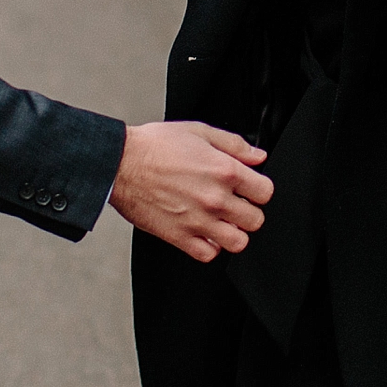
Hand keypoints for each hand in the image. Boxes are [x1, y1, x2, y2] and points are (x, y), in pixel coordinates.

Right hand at [107, 122, 273, 262]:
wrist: (121, 164)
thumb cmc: (155, 146)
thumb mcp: (199, 131)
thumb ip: (234, 144)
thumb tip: (258, 156)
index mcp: (224, 170)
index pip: (265, 192)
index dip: (259, 189)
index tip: (250, 188)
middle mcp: (215, 198)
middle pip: (256, 220)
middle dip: (248, 211)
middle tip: (235, 204)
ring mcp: (198, 221)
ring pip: (238, 242)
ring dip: (233, 232)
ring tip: (221, 221)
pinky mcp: (180, 237)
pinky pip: (209, 254)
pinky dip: (210, 247)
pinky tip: (203, 232)